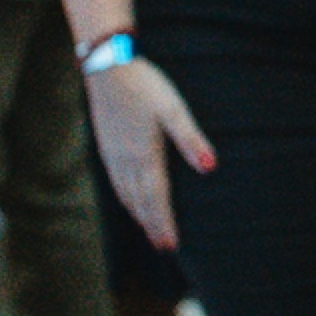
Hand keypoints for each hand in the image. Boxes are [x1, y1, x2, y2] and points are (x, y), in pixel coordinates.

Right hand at [84, 53, 215, 251]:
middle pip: (140, 201)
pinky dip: (123, 197)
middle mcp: (125, 161)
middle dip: (152, 224)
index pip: (157, 198)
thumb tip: (210, 168)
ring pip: (125, 194)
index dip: (163, 222)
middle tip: (163, 247)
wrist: (107, 68)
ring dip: (137, 213)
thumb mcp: (173, 109)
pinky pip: (114, 182)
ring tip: (148, 230)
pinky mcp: (105, 146)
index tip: (171, 244)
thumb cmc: (145, 86)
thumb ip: (191, 139)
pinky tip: (127, 199)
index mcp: (144, 156)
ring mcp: (112, 154)